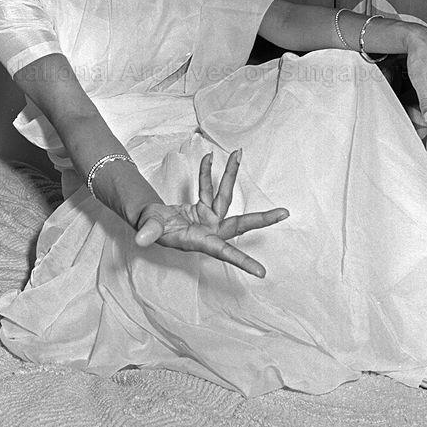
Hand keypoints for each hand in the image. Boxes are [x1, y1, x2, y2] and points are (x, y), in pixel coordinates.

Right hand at [134, 150, 288, 277]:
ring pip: (225, 195)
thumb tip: (141, 239)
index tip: (261, 273)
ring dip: (230, 174)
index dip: (242, 261)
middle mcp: (210, 230)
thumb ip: (148, 233)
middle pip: (240, 223)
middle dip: (262, 219)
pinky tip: (209, 158)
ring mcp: (209, 218)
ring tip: (238, 153)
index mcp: (200, 241)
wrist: (148, 221)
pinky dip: (207, 173)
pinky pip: (208, 188)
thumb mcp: (149, 229)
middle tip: (285, 213)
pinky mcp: (204, 207)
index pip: (224, 252)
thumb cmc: (150, 229)